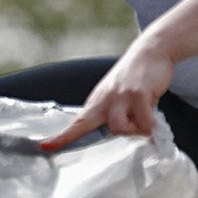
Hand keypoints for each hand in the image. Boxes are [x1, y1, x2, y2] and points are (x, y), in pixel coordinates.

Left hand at [38, 36, 173, 150]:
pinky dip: (150, 125)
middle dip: (74, 136)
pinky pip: (144, 123)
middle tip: (73, 142)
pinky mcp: (138, 94)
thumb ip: (114, 116)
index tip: (45, 146)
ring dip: (134, 131)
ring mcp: (120, 96)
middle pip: (86, 125)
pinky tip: (152, 114)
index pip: (77, 122)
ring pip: (119, 129)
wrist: (151, 51)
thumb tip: (117, 136)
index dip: (62, 136)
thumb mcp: (117, 96)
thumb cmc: (135, 78)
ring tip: (143, 120)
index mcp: (98, 102)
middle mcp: (105, 99)